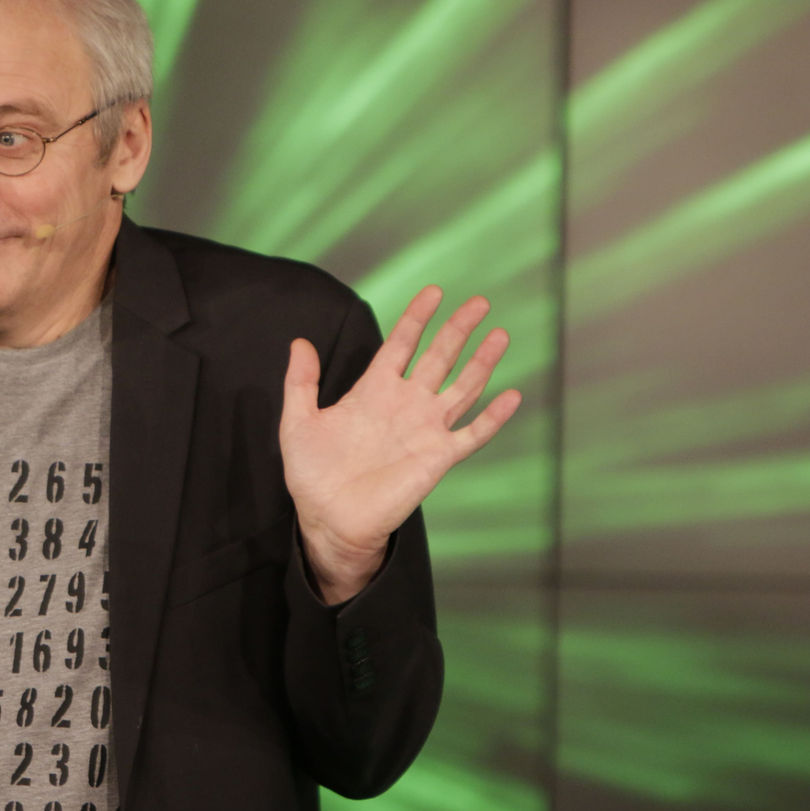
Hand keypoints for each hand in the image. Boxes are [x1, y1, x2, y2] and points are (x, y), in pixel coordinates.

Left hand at [280, 286, 519, 603]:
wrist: (328, 519)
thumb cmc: (312, 474)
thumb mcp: (298, 421)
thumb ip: (301, 382)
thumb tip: (299, 342)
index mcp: (374, 391)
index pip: (401, 344)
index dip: (417, 318)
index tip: (434, 291)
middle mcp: (405, 405)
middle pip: (439, 357)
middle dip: (458, 329)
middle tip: (479, 301)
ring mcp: (425, 429)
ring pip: (462, 388)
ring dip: (482, 362)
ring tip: (499, 334)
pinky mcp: (438, 457)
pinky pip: (472, 434)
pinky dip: (493, 417)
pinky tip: (511, 395)